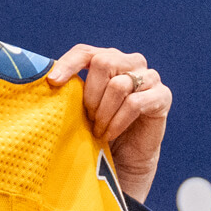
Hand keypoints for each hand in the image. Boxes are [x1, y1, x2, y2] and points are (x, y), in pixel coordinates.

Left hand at [47, 44, 171, 202]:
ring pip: (118, 85)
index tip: (53, 82)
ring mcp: (149, 77)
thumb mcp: (79, 105)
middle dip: (90, 95)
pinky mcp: (162, 96)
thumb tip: (48, 78)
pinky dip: (118, 121)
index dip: (68, 64)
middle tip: (88, 117)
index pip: (85, 51)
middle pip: (103, 62)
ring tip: (98, 130)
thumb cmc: (97, 128)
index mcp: (108, 58)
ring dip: (104, 112)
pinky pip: (135, 103)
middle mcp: (131, 62)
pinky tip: (110, 133)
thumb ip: (70, 87)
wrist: (122, 158)